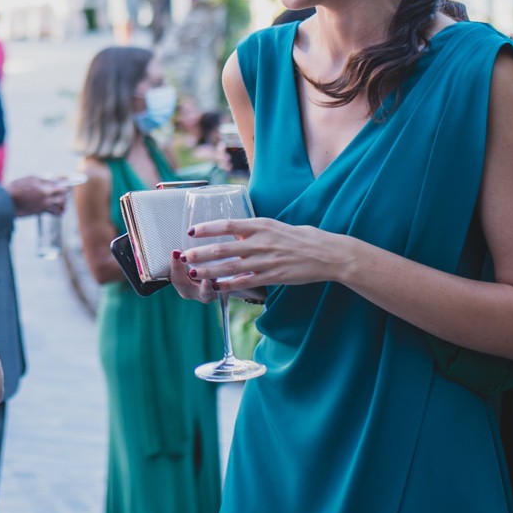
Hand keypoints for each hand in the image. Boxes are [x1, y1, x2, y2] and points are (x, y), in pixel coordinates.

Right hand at [6, 176, 68, 217]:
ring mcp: (43, 207)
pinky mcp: (38, 213)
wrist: (7, 200)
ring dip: (61, 207)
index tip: (68, 184)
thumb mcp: (31, 179)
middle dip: (64, 197)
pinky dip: (53, 211)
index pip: (63, 189)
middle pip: (63, 200)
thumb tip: (53, 181)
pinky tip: (54, 210)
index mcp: (46, 190)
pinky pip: (50, 212)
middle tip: (63, 194)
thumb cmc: (18, 187)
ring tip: (62, 206)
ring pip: (58, 210)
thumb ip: (44, 180)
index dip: (66, 186)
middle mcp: (47, 200)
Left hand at [183, 216, 358, 293]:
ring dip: (209, 271)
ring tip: (194, 273)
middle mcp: (261, 242)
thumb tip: (234, 233)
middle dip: (201, 253)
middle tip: (185, 256)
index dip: (208, 228)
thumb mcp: (275, 226)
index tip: (191, 231)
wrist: (327, 254)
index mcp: (261, 225)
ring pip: (231, 267)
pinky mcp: (273, 277)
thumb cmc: (302, 237)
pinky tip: (216, 287)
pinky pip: (246, 282)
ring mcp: (266, 261)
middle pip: (224, 248)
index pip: (228, 224)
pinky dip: (229, 285)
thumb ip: (254, 230)